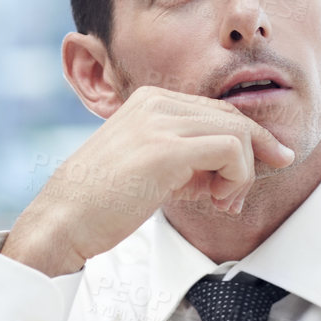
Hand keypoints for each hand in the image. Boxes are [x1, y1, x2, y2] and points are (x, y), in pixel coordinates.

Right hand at [1, 86, 296, 275]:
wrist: (64, 220)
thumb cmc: (101, 202)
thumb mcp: (151, 166)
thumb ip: (187, 158)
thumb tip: (229, 168)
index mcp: (149, 100)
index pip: (217, 110)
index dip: (246, 141)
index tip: (256, 169)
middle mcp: (156, 103)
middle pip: (233, 116)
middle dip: (256, 153)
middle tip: (249, 189)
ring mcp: (160, 122)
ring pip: (237, 132)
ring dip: (243, 173)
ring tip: (224, 202)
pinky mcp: (167, 149)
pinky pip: (231, 150)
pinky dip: (238, 177)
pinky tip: (219, 200)